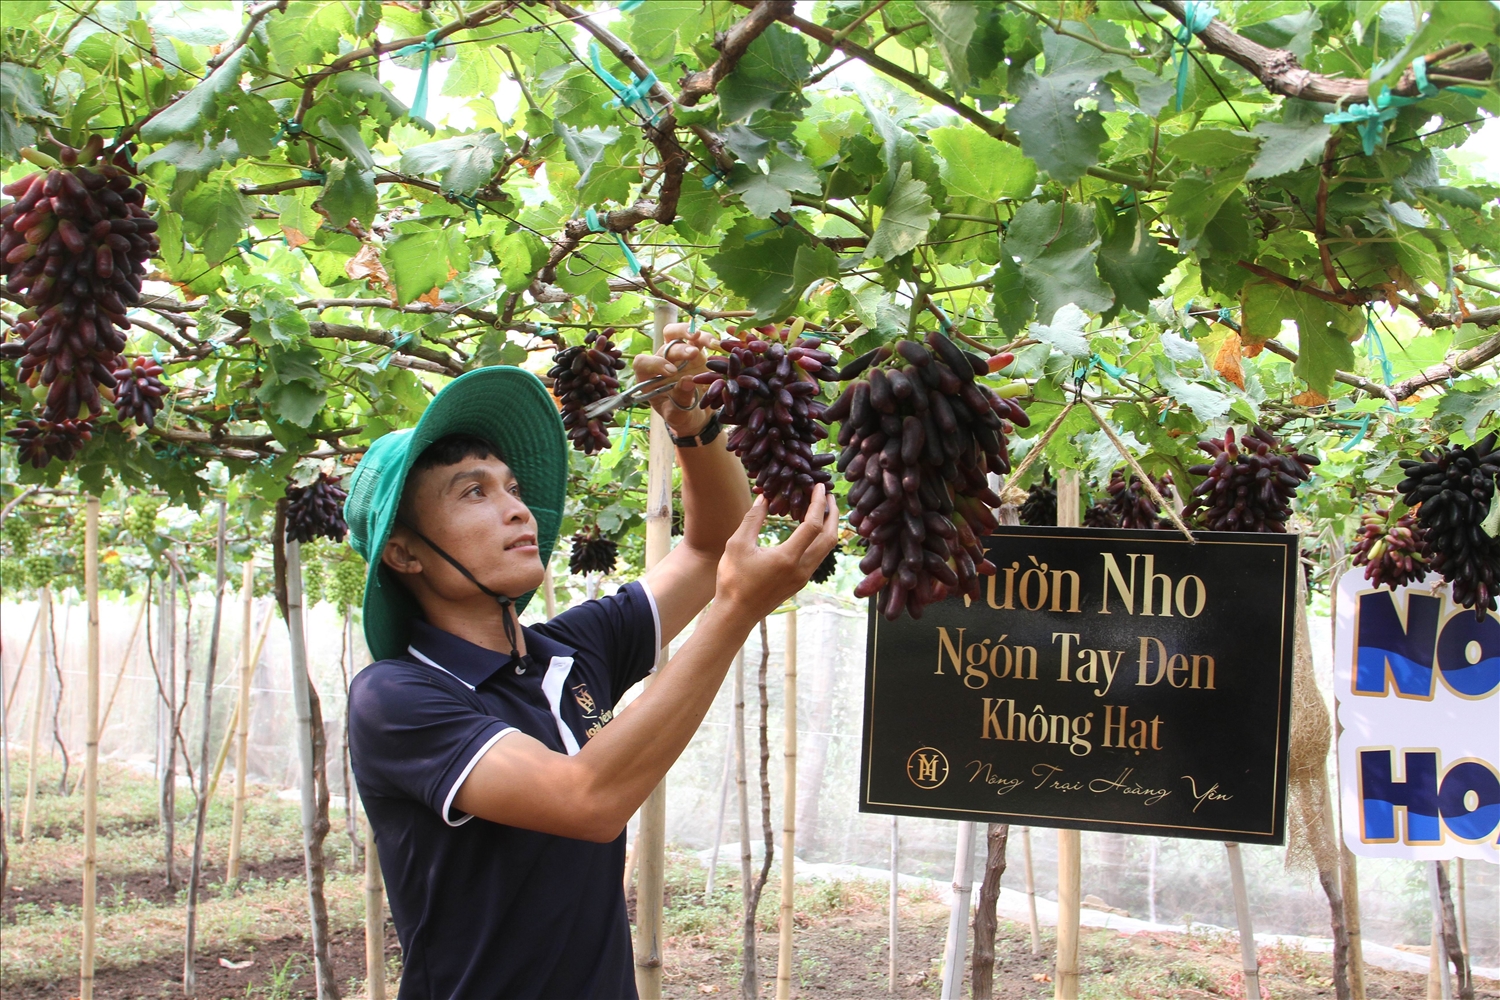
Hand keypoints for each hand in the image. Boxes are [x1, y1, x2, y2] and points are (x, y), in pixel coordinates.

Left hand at [632, 321, 716, 436]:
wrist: (696, 416)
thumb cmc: (680, 416)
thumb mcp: (678, 415)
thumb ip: (680, 400)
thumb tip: (688, 382)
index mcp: (649, 378)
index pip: (642, 363)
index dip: (655, 363)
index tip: (671, 372)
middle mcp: (662, 363)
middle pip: (664, 346)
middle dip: (678, 348)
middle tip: (692, 354)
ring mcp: (678, 356)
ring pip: (677, 334)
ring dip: (689, 333)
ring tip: (705, 341)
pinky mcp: (695, 353)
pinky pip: (698, 339)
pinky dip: (706, 338)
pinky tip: (716, 344)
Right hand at [714, 483, 839, 622]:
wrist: (736, 614)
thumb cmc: (733, 580)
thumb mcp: (737, 545)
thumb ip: (753, 519)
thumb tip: (764, 497)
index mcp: (787, 558)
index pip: (813, 525)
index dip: (818, 503)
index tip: (819, 487)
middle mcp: (801, 568)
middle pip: (829, 537)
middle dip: (833, 514)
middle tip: (828, 495)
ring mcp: (803, 577)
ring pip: (826, 548)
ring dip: (828, 527)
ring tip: (823, 509)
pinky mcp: (800, 581)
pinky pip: (817, 556)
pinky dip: (819, 538)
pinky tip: (809, 529)